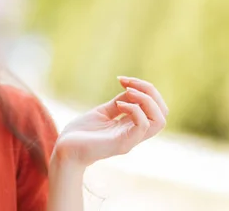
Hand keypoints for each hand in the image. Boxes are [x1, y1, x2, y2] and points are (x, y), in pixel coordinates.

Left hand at [50, 76, 167, 169]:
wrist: (65, 148)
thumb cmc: (82, 132)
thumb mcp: (103, 112)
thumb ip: (119, 103)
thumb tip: (132, 90)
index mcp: (132, 126)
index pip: (156, 108)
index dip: (145, 89)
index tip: (123, 80)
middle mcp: (135, 134)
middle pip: (163, 113)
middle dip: (150, 91)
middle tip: (128, 83)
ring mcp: (130, 140)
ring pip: (159, 121)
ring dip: (146, 100)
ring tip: (127, 92)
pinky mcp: (121, 144)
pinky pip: (142, 127)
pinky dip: (134, 110)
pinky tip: (118, 105)